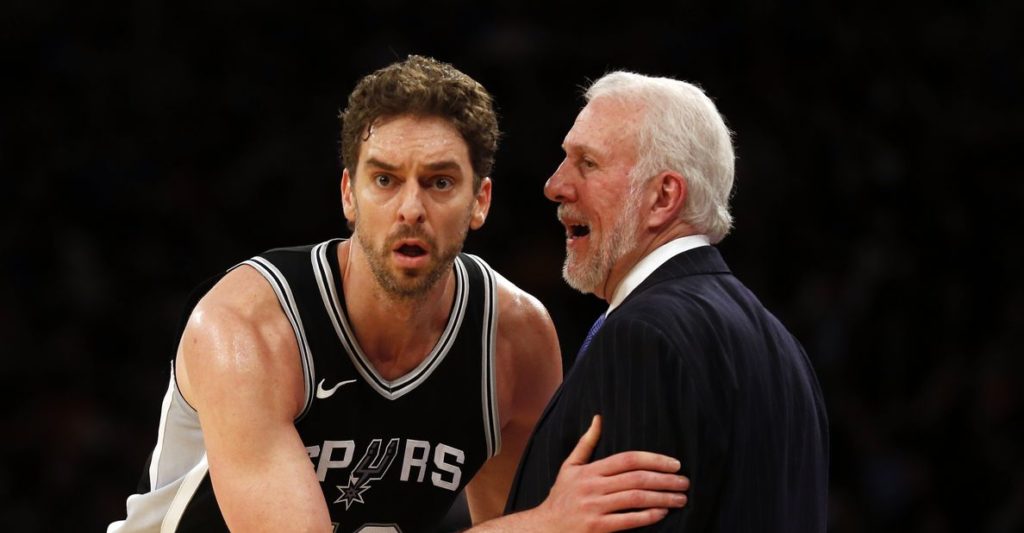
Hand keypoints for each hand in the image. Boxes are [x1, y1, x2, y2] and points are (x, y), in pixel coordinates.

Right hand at [533, 415, 688, 531]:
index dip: (654, 459)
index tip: (674, 464)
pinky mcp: (597, 528)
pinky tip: (662, 513)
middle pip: (636, 478)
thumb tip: (598, 418)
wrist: (544, 528)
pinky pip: (628, 520)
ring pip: (635, 499)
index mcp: (589, 470)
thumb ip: (586, 443)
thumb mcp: (569, 467)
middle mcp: (592, 487)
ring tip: (680, 498)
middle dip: (665, 479)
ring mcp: (594, 508)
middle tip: (684, 482)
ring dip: (663, 498)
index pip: (627, 459)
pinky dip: (648, 516)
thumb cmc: (561, 496)